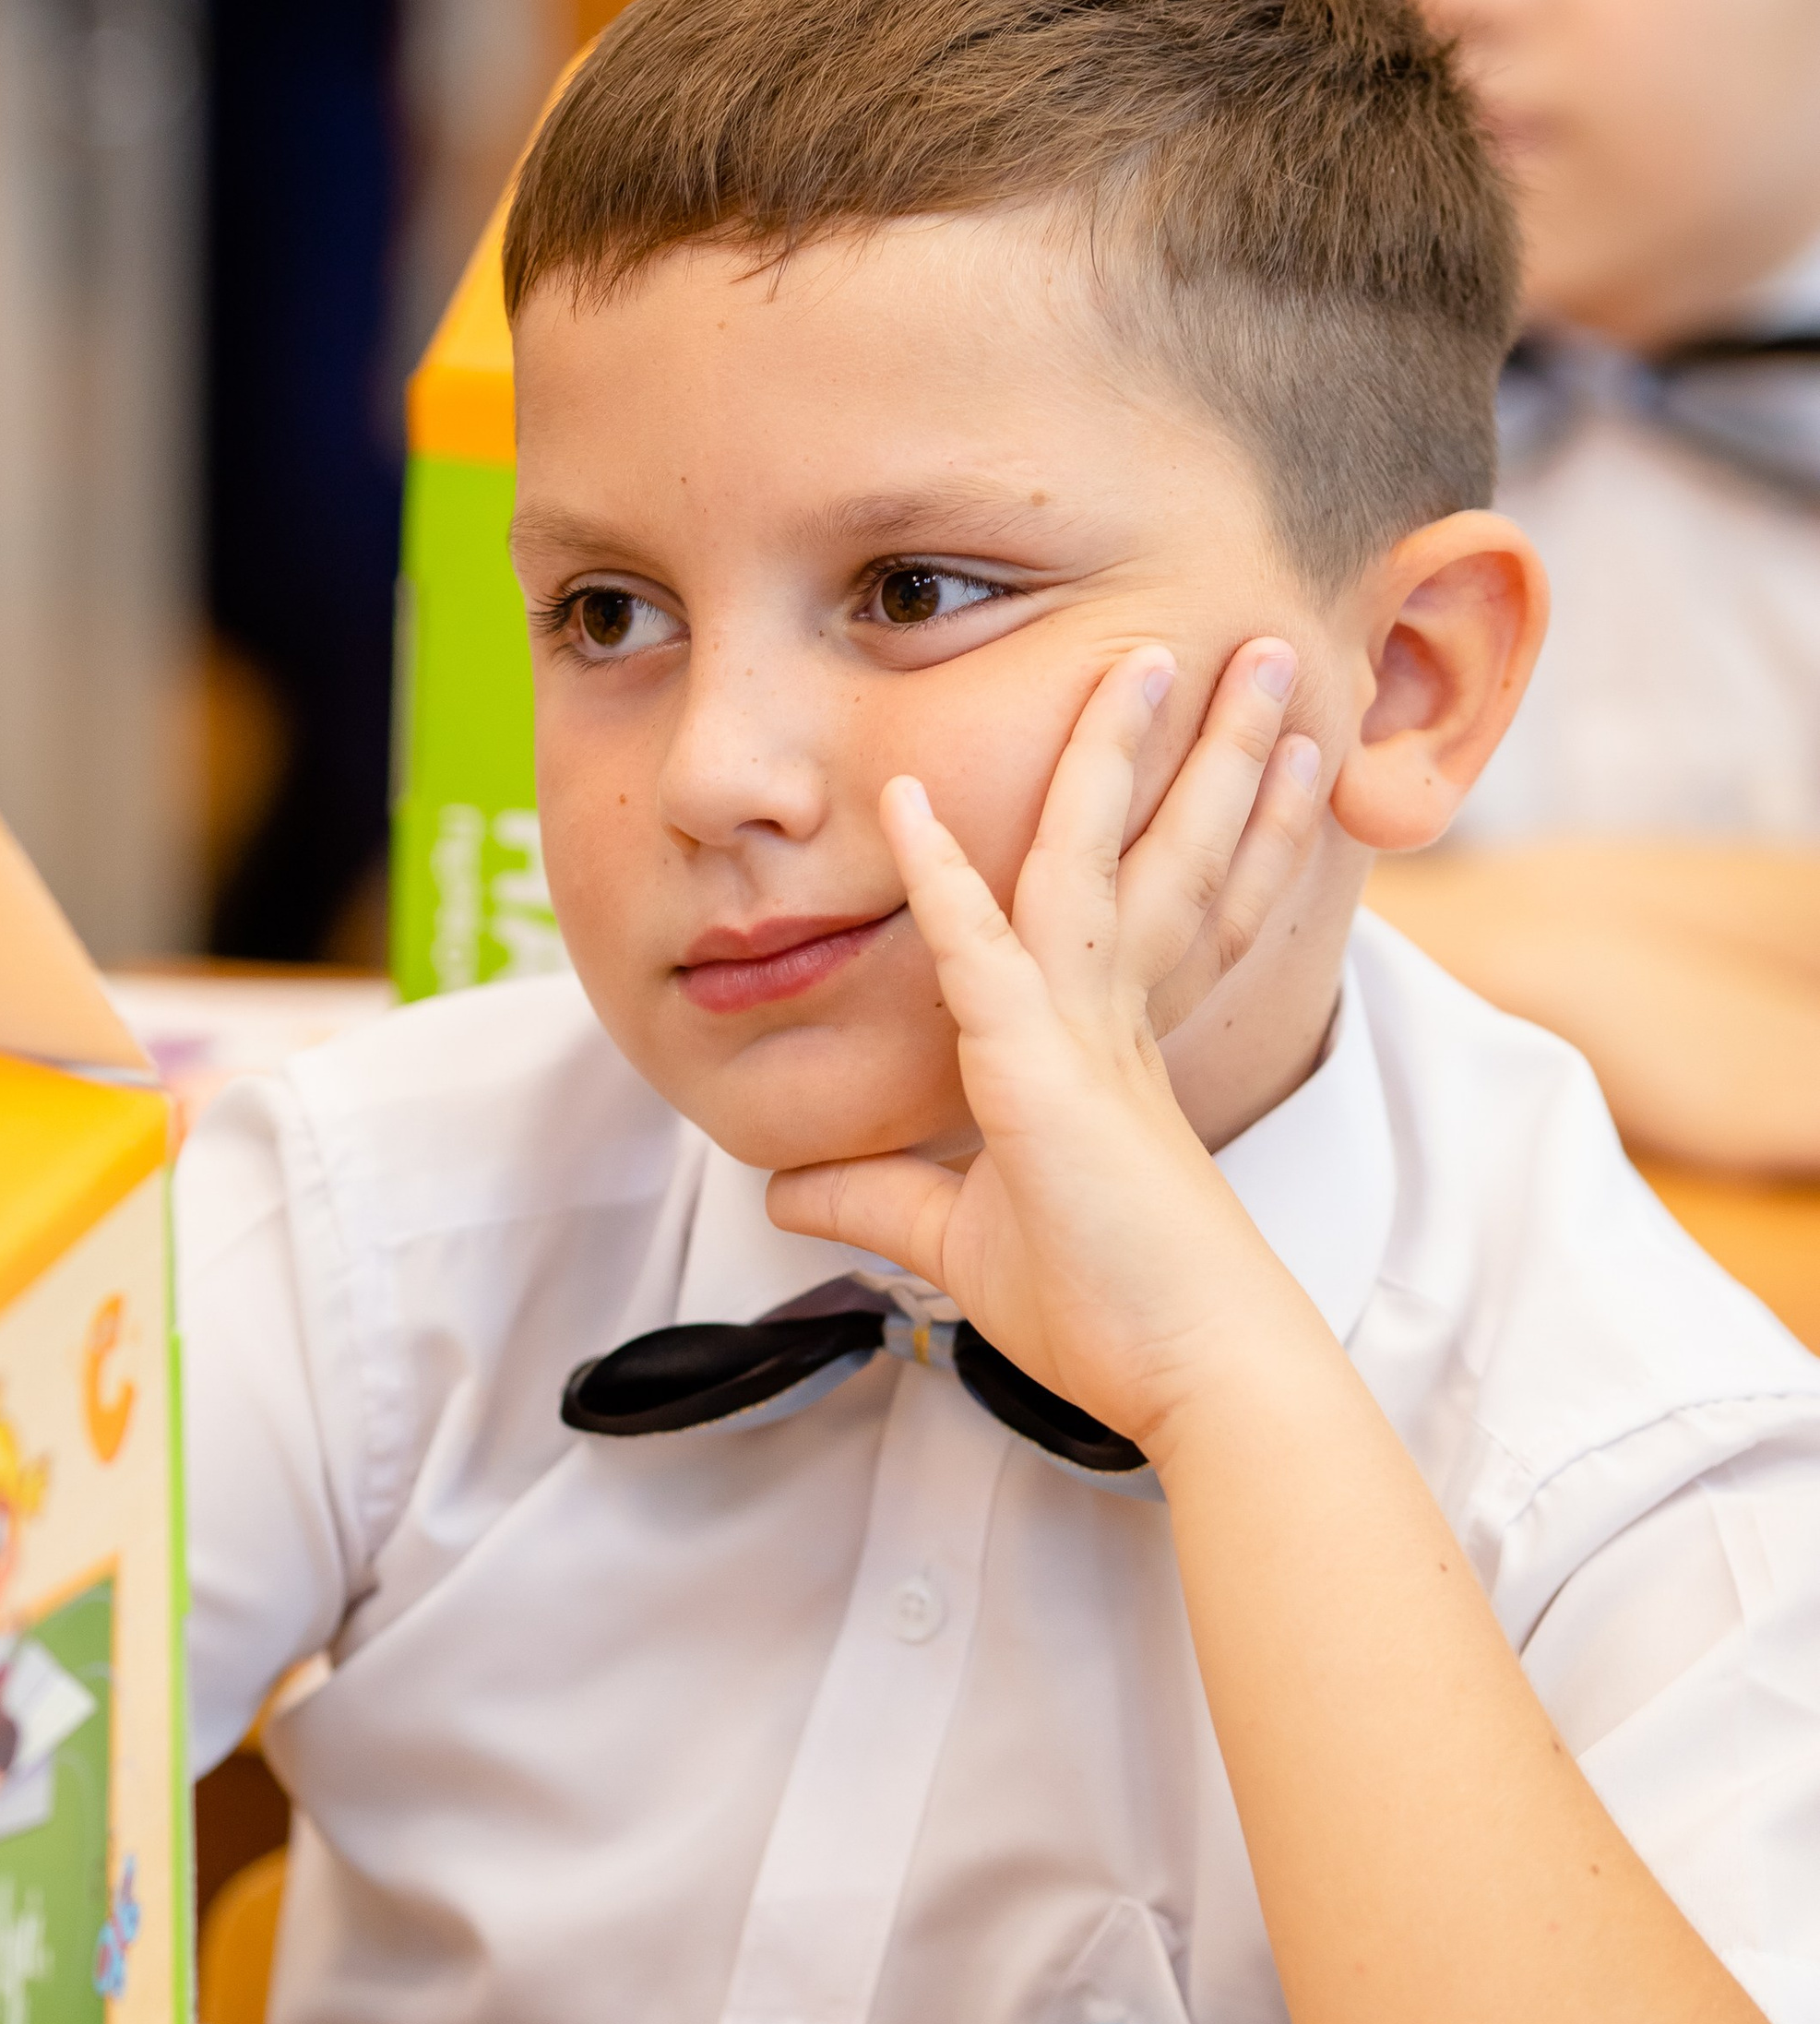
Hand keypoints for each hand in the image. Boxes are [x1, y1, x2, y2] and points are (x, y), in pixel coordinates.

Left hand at [766, 641, 1326, 1458]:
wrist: (1199, 1376)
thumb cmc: (1111, 1315)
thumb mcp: (960, 1243)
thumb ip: (877, 1200)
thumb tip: (784, 1187)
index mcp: (1112, 1046)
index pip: (1138, 900)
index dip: (1169, 817)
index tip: (1199, 739)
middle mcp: (1113, 1021)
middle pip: (1157, 847)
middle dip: (1202, 745)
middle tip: (1238, 648)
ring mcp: (1086, 1039)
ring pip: (1089, 860)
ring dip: (1120, 751)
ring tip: (1164, 656)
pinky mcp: (1045, 1076)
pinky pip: (980, 950)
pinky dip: (932, 877)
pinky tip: (899, 802)